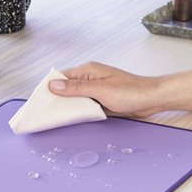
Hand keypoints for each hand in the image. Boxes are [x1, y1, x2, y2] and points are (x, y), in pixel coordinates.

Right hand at [48, 61, 163, 116]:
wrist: (152, 99)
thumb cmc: (131, 91)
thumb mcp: (101, 90)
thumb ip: (77, 89)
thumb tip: (54, 85)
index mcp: (88, 71)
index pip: (61, 78)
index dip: (49, 89)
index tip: (38, 101)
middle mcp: (90, 79)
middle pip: (66, 90)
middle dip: (56, 101)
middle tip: (44, 114)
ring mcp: (95, 91)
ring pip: (75, 100)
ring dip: (67, 108)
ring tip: (54, 119)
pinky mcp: (101, 101)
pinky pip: (84, 107)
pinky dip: (78, 113)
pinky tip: (72, 120)